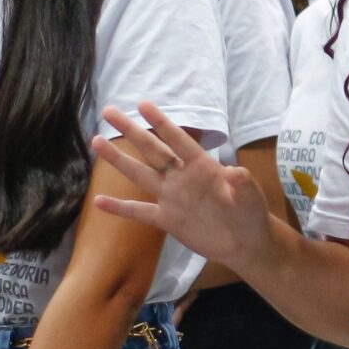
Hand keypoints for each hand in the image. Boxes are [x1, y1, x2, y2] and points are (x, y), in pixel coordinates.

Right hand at [92, 103, 292, 275]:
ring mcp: (172, 198)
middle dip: (132, 131)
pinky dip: (120, 208)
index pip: (179, 140)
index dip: (162, 124)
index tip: (143, 104)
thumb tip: (236, 172)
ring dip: (119, 160)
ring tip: (96, 141)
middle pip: (152, 151)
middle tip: (108, 111)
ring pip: (140, 175)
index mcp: (202, 167)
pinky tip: (98, 201)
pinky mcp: (167, 220)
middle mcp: (182, 177)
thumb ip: (243, 185)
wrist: (246, 243)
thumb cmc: (252, 214)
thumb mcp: (251, 198)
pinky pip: (140, 212)